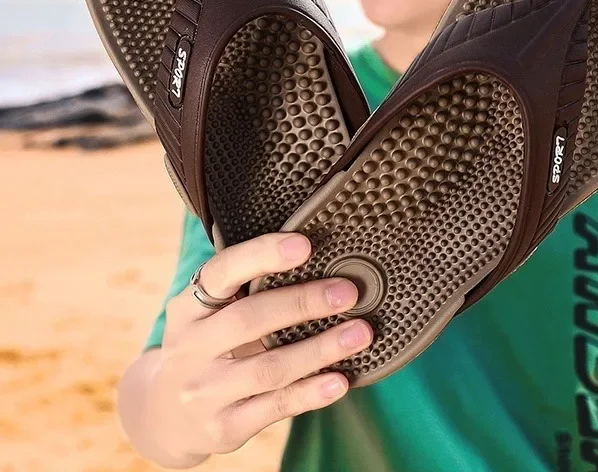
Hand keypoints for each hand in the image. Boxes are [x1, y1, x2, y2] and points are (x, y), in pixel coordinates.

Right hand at [151, 232, 371, 460]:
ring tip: (360, 334)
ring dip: (320, 349)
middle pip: (251, 319)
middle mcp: (190, 347)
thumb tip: (311, 253)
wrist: (163, 415)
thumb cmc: (204, 345)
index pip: (222, 272)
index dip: (262, 254)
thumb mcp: (205, 312)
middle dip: (304, 302)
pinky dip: (310, 393)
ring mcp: (204, 391)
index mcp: (188, 307)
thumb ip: (243, 286)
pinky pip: (274, 407)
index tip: (304, 245)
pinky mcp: (223, 427)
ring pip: (269, 367)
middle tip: (348, 292)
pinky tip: (340, 380)